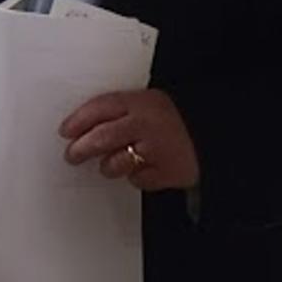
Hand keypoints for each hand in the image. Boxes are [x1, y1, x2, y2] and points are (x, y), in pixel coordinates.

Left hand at [60, 89, 199, 191]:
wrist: (216, 136)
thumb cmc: (177, 120)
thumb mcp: (148, 104)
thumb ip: (120, 112)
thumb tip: (82, 128)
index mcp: (141, 101)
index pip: (100, 107)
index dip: (78, 120)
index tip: (66, 131)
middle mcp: (147, 124)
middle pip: (103, 137)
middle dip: (82, 148)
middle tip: (72, 155)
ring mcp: (158, 149)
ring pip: (117, 162)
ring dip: (109, 166)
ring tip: (113, 163)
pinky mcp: (168, 172)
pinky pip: (139, 179)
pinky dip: (138, 177)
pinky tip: (146, 168)